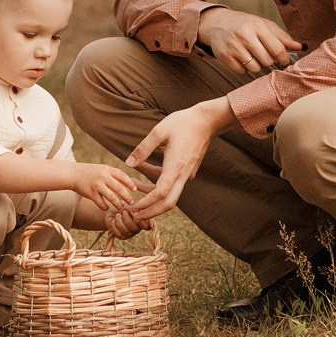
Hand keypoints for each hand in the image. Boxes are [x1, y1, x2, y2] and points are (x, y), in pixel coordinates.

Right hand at [73, 162, 145, 214]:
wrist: (72, 173)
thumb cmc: (89, 172)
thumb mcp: (102, 169)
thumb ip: (113, 174)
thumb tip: (128, 182)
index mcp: (107, 169)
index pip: (122, 176)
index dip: (130, 183)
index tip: (135, 190)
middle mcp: (103, 177)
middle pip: (119, 188)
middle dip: (127, 196)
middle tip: (131, 203)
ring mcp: (97, 185)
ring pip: (112, 197)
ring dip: (118, 204)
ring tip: (121, 208)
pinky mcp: (91, 193)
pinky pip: (101, 203)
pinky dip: (104, 207)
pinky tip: (106, 208)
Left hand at [104, 205, 152, 239]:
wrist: (111, 211)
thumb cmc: (122, 206)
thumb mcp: (127, 205)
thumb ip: (133, 209)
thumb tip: (135, 212)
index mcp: (143, 220)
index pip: (147, 225)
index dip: (140, 221)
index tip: (134, 213)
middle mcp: (138, 228)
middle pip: (135, 228)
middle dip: (127, 219)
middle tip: (123, 212)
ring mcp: (131, 233)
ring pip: (126, 231)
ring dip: (119, 222)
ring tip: (117, 215)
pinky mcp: (122, 236)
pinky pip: (119, 235)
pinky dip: (114, 227)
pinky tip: (113, 221)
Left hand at [126, 98, 232, 221]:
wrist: (207, 120)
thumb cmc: (183, 123)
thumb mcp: (159, 132)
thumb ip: (143, 149)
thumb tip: (128, 164)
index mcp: (175, 166)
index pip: (161, 194)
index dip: (147, 204)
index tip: (133, 209)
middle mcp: (183, 174)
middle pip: (169, 203)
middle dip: (151, 212)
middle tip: (135, 215)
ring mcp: (186, 173)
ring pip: (170, 194)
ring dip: (152, 194)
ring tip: (134, 187)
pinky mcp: (187, 169)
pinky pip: (171, 181)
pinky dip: (157, 179)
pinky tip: (143, 167)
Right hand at [198, 7, 302, 75]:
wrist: (216, 23)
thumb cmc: (244, 24)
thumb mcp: (263, 25)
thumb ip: (282, 37)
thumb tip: (299, 47)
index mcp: (257, 26)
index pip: (277, 49)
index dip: (284, 59)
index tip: (284, 62)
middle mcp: (245, 36)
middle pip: (267, 61)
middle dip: (269, 62)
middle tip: (265, 56)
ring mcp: (233, 47)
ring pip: (255, 68)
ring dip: (257, 66)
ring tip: (253, 56)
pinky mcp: (224, 56)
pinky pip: (242, 71)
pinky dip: (244, 68)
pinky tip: (242, 59)